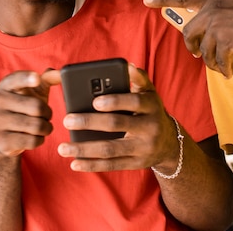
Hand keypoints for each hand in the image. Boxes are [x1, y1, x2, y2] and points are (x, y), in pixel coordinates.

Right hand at [0, 70, 57, 156]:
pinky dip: (40, 140)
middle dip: (48, 113)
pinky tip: (34, 137)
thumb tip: (60, 73)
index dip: (27, 78)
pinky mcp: (1, 141)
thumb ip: (48, 79)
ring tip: (43, 127)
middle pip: (37, 107)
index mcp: (6, 85)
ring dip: (46, 128)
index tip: (37, 79)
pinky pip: (32, 141)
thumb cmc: (26, 107)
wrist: (5, 136)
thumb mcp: (36, 91)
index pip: (16, 79)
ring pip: (37, 126)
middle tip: (46, 116)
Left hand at [57, 64, 181, 172]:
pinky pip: (112, 165)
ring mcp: (144, 148)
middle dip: (90, 123)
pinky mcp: (137, 164)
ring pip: (111, 149)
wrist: (169, 143)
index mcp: (152, 106)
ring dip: (84, 149)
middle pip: (118, 125)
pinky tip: (74, 163)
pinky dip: (92, 165)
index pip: (135, 102)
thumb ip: (138, 79)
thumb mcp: (150, 94)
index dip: (116, 101)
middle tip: (67, 120)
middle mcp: (151, 127)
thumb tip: (127, 66)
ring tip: (62, 147)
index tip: (95, 102)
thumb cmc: (151, 111)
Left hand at [144, 0, 232, 76]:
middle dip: (191, 46)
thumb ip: (222, 7)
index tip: (147, 0)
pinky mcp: (225, 40)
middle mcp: (212, 9)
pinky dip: (221, 68)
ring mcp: (217, 25)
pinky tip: (226, 71)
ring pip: (204, 50)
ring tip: (218, 66)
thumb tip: (211, 21)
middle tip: (196, 53)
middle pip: (189, 32)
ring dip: (210, 61)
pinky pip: (217, 60)